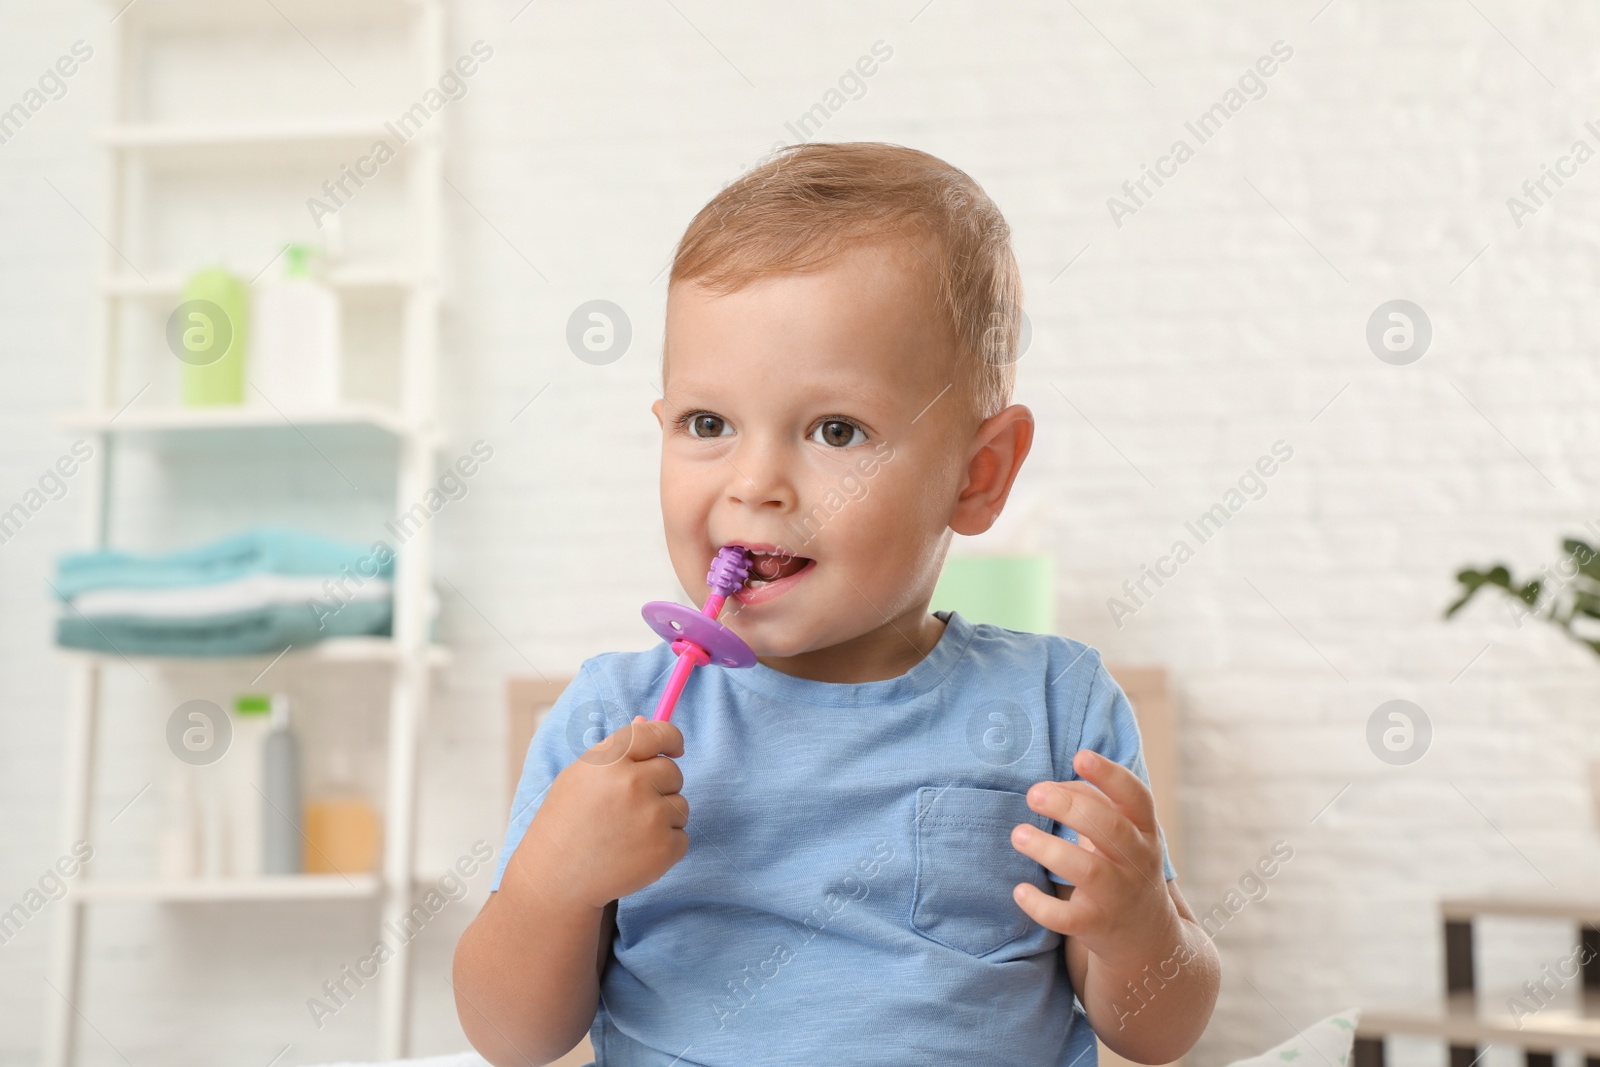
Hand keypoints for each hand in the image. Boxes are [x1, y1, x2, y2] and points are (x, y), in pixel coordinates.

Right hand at [510, 715, 689, 910]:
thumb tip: (647, 720)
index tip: (674, 748)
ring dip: (663, 818)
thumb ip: (617, 750)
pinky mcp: (663, 848)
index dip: (670, 738)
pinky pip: (682, 837)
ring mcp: (650, 817)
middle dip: (660, 786)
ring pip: (680, 806)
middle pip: (673, 772)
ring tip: (628, 833)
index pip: (656, 733)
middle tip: (631, 807)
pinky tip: (635, 853)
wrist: (556, 879)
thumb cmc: (565, 824)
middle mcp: (632, 783)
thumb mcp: (580, 777)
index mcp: (609, 760)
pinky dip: (665, 846)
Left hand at [1008, 749, 1177, 965]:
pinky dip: (1041, 905)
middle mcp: (1137, 861)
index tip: (1080, 756)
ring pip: (1088, 871)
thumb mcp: (1120, 833)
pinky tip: (1019, 890)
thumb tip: (1050, 785)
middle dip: (1070, 807)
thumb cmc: (1122, 867)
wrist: (1147, 938)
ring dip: (1049, 850)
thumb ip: (1090, 802)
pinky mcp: (1098, 926)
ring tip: (1018, 835)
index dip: (1110, 775)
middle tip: (1033, 795)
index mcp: (1144, 831)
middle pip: (1110, 828)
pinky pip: (1068, 918)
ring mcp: (1119, 895)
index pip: (1136, 797)